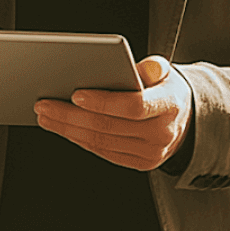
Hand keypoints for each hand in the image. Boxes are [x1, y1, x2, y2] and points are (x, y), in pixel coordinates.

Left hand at [36, 54, 191, 170]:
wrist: (185, 120)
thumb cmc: (167, 90)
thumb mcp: (167, 72)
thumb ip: (154, 67)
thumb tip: (143, 68)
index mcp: (169, 105)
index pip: (134, 106)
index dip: (103, 102)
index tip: (76, 94)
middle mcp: (162, 133)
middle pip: (109, 126)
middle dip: (71, 115)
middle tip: (44, 104)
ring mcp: (151, 153)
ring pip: (102, 142)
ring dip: (68, 129)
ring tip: (46, 115)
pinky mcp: (141, 164)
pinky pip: (105, 152)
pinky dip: (80, 140)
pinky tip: (64, 128)